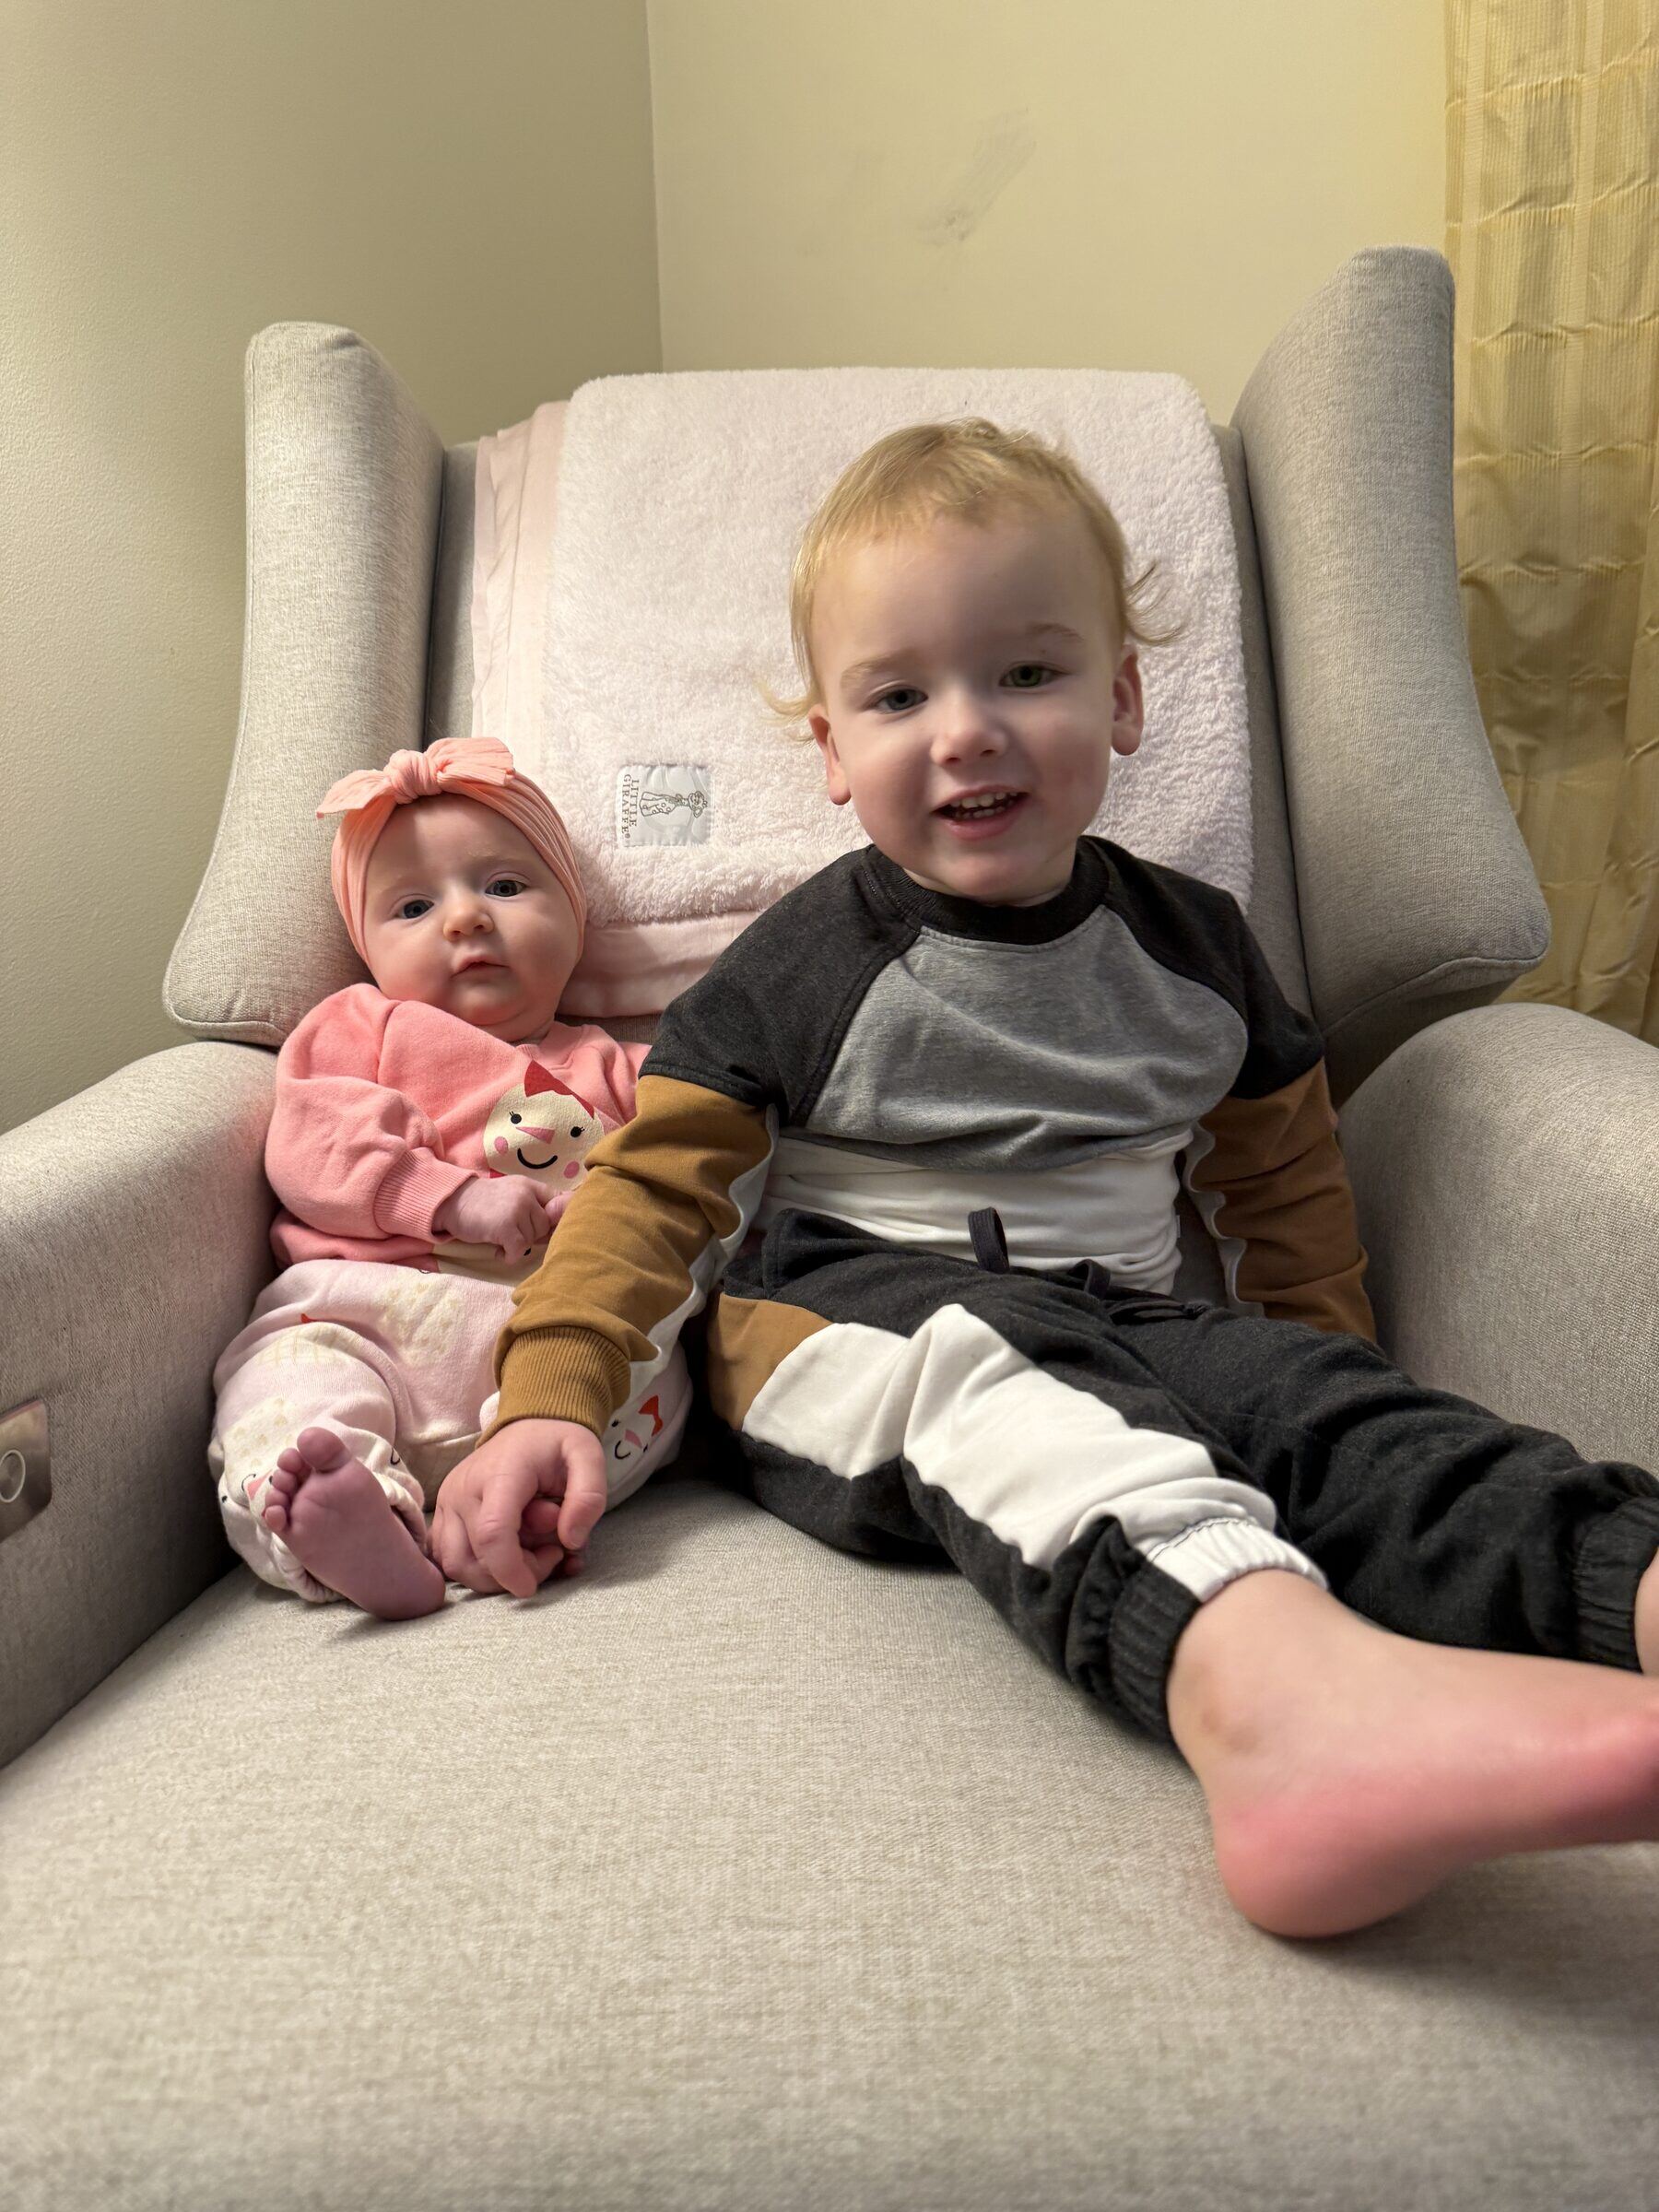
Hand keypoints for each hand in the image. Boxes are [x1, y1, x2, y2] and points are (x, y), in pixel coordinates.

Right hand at [430, 1418, 608, 1596]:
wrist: (529, 1424)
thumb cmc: (557, 1442)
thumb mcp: (588, 1456)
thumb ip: (588, 1496)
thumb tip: (571, 1541)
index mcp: (497, 1474)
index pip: (492, 1533)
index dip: (511, 1570)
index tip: (533, 1587)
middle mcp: (462, 1490)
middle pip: (470, 1559)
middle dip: (511, 1574)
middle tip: (550, 1553)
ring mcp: (447, 1503)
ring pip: (454, 1564)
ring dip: (494, 1576)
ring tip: (531, 1552)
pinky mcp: (443, 1516)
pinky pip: (449, 1558)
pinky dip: (479, 1569)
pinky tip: (510, 1555)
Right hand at [434, 1177, 552, 1263]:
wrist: (452, 1203)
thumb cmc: (483, 1204)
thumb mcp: (512, 1195)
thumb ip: (534, 1205)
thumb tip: (559, 1228)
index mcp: (530, 1185)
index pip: (561, 1202)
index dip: (556, 1220)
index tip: (545, 1230)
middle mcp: (526, 1194)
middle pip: (545, 1226)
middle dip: (531, 1235)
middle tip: (511, 1234)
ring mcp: (517, 1209)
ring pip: (532, 1239)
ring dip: (518, 1245)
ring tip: (501, 1239)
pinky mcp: (505, 1226)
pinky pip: (519, 1250)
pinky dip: (509, 1256)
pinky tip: (498, 1251)